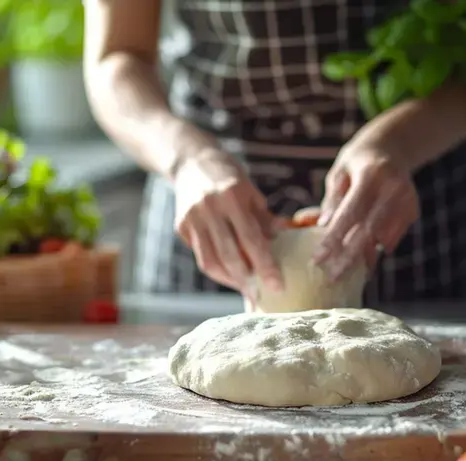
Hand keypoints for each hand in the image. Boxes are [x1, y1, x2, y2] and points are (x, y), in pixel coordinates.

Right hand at [172, 150, 282, 292]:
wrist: (191, 161)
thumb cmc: (228, 176)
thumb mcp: (251, 191)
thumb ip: (265, 218)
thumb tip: (284, 240)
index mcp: (232, 196)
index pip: (251, 239)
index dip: (264, 265)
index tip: (277, 285)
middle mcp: (209, 208)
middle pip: (229, 255)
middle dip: (247, 280)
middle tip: (260, 294)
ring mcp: (192, 218)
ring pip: (210, 262)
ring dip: (229, 280)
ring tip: (245, 288)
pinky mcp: (181, 226)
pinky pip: (201, 256)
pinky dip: (217, 269)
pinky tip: (230, 275)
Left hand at [313, 145, 418, 280]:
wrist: (393, 148)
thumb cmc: (357, 164)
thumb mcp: (339, 175)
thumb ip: (332, 201)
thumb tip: (321, 229)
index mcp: (371, 174)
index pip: (350, 213)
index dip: (334, 238)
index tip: (318, 259)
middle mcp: (393, 188)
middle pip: (369, 230)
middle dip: (349, 257)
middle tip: (331, 277)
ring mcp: (407, 200)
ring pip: (382, 239)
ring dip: (363, 257)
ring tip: (343, 270)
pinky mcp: (413, 210)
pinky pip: (391, 238)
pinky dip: (376, 248)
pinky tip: (364, 253)